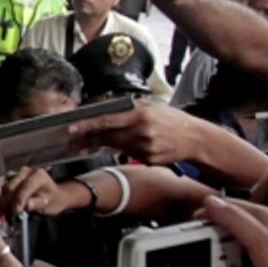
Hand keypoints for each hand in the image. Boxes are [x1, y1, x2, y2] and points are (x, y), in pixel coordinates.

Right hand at [0, 167, 77, 221]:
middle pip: (11, 187)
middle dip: (7, 204)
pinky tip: (1, 213)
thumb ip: (38, 204)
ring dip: (3, 204)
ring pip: (5, 189)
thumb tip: (28, 205)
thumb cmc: (52, 200)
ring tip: (3, 217)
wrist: (52, 195)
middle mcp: (25, 171)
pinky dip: (2, 202)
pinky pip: (3, 191)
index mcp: (38, 175)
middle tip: (7, 219)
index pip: (24, 188)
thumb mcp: (50, 204)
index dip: (18, 201)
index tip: (15, 214)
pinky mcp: (11, 179)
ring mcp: (17, 174)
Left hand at [66, 101, 200, 164]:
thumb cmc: (172, 120)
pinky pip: (130, 155)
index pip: (108, 120)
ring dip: (104, 145)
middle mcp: (141, 131)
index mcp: (140, 114)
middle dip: (89, 139)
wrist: (195, 138)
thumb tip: (106, 109)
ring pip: (116, 147)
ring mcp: (144, 148)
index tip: (72, 128)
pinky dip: (125, 150)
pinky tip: (127, 146)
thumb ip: (129, 108)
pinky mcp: (148, 160)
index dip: (88, 126)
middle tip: (74, 140)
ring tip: (90, 143)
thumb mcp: (151, 107)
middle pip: (108, 137)